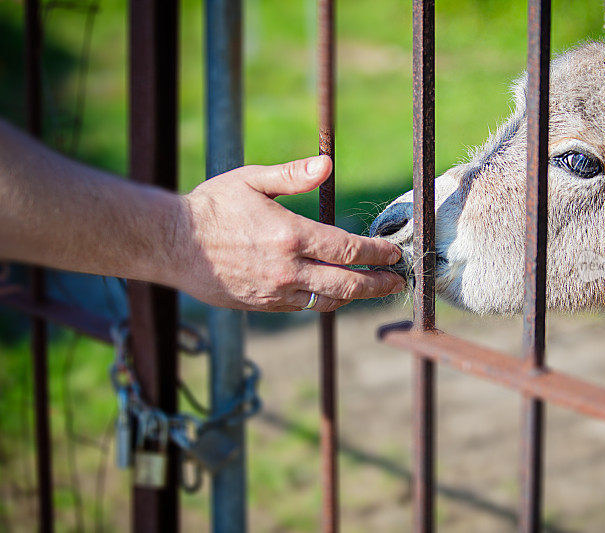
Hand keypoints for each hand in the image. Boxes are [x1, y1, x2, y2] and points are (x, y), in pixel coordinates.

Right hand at [173, 155, 404, 311]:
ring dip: (354, 296)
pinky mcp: (262, 306)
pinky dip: (323, 299)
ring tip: (371, 289)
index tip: (394, 254)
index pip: (349, 249)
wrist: (171, 244)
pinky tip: (332, 291)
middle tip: (398, 282)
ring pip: (327, 300)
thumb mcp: (252, 179)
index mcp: (291, 236)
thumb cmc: (213, 206)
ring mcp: (275, 292)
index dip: (377, 254)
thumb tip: (327, 164)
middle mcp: (288, 270)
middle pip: (348, 284)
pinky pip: (302, 306)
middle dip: (378, 284)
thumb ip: (293, 175)